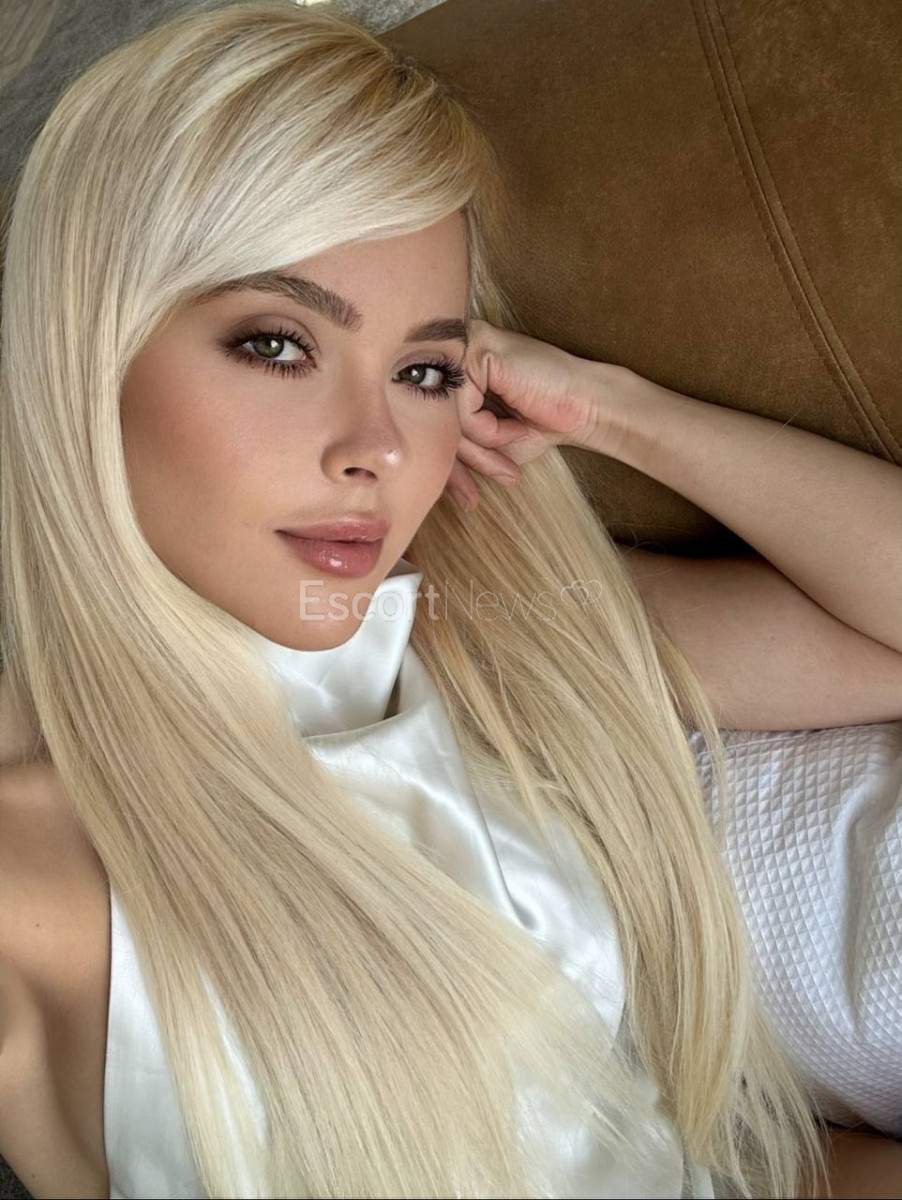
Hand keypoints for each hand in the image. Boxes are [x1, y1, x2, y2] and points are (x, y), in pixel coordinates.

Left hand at [444, 319, 629, 510]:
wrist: (587, 408)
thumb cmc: (544, 421)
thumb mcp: (491, 443)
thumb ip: (457, 446)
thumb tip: (418, 468)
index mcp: (455, 369)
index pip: (431, 418)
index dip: (445, 463)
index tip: (462, 499)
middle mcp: (454, 351)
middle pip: (432, 419)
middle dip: (456, 466)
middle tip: (471, 499)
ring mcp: (464, 345)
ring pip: (444, 417)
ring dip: (479, 451)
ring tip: (509, 459)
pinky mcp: (477, 349)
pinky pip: (462, 408)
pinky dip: (489, 431)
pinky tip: (517, 428)